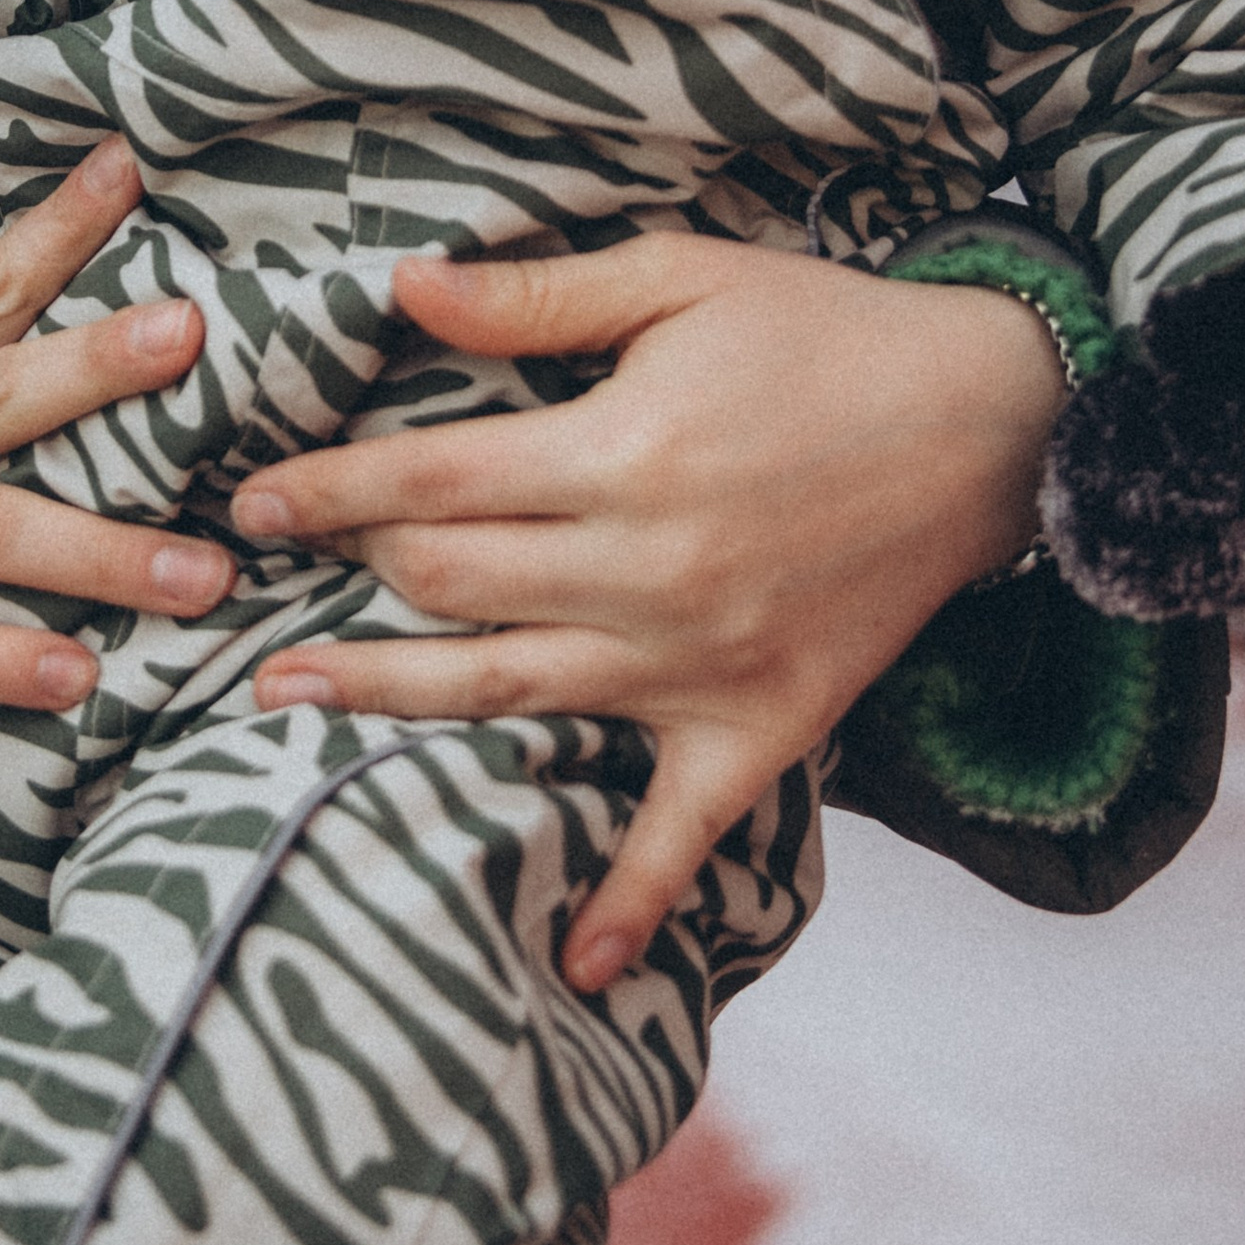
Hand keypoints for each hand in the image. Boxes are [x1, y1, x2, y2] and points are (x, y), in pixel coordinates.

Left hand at [232, 235, 1063, 995]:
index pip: (427, 485)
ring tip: (285, 706)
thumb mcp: (680, 278)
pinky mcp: (762, 727)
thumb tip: (403, 288)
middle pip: (450, 590)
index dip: (325, 492)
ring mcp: (702, 664)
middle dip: (344, 581)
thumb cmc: (822, 334)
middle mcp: (649, 572)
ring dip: (389, 703)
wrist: (994, 423)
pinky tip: (573, 965)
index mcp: (621, 455)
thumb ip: (537, 299)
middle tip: (259, 584)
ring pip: (510, 698)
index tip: (250, 503)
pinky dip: (631, 906)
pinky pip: (684, 835)